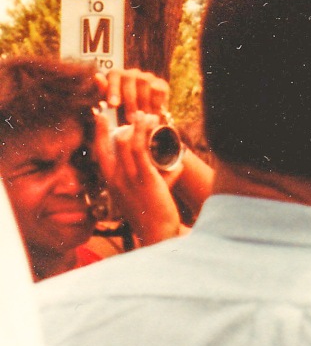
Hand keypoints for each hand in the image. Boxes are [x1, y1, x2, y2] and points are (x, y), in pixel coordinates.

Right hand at [94, 109, 182, 245]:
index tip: (100, 117)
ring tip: (146, 115)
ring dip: (137, 126)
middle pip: (110, 144)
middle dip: (115, 125)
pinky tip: (149, 123)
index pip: (99, 153)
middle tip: (129, 113)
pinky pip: (140, 150)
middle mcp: (116, 179)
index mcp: (112, 182)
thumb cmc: (155, 214)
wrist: (158, 232)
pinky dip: (143, 133)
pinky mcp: (144, 178)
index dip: (99, 133)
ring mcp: (129, 178)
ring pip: (127, 143)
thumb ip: (162, 176)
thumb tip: (177, 163)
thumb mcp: (151, 193)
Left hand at [95, 68, 169, 122]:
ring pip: (144, 82)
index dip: (114, 89)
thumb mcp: (109, 105)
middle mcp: (133, 73)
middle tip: (130, 118)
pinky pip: (159, 88)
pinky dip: (156, 100)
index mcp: (117, 75)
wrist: (143, 121)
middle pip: (130, 79)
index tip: (113, 105)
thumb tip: (97, 76)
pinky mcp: (162, 85)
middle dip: (129, 100)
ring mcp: (148, 77)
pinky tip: (153, 112)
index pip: (115, 74)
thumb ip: (102, 92)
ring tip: (142, 117)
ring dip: (143, 101)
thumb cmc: (121, 112)